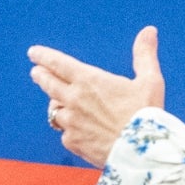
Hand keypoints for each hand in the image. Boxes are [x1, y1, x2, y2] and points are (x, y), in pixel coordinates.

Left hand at [28, 26, 166, 166]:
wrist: (142, 152)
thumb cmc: (146, 115)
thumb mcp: (149, 80)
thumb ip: (144, 54)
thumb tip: (149, 31)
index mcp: (89, 80)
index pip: (58, 63)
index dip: (44, 57)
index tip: (34, 53)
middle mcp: (74, 99)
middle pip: (48, 84)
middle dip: (40, 75)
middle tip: (36, 72)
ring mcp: (71, 122)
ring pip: (55, 110)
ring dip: (56, 105)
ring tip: (59, 103)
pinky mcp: (73, 142)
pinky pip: (65, 133)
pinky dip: (69, 130)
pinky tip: (77, 130)